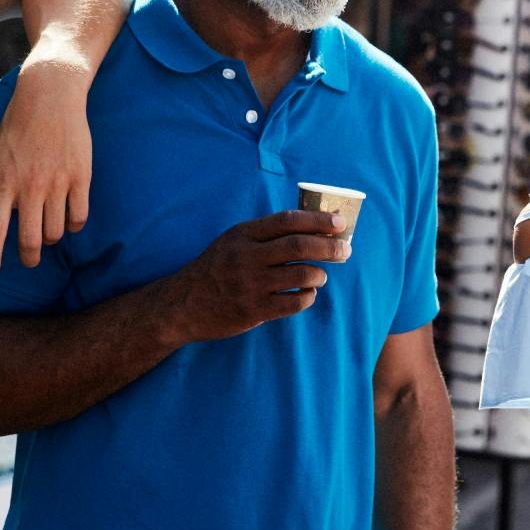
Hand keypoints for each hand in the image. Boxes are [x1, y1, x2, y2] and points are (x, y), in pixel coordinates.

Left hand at [0, 54, 93, 285]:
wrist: (50, 95)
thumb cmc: (17, 126)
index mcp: (4, 182)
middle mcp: (30, 186)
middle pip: (31, 240)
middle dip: (30, 257)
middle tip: (31, 259)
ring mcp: (57, 182)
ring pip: (57, 232)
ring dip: (52, 238)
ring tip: (50, 229)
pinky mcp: (81, 176)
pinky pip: (79, 217)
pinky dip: (73, 224)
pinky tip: (69, 218)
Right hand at [161, 211, 350, 343]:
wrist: (184, 304)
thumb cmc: (216, 268)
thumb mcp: (233, 241)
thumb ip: (265, 233)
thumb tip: (311, 226)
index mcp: (243, 234)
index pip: (287, 221)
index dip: (317, 220)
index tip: (338, 222)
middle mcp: (247, 257)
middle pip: (299, 246)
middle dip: (329, 246)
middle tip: (345, 250)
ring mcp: (250, 284)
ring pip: (301, 275)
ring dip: (320, 274)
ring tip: (320, 275)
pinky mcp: (254, 310)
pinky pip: (294, 302)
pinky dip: (308, 297)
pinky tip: (307, 294)